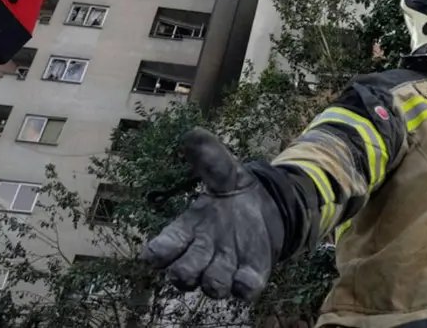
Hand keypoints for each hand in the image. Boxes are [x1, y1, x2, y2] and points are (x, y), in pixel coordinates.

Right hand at [140, 128, 282, 299]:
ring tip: (226, 259)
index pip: (161, 249)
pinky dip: (244, 287)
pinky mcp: (249, 278)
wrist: (271, 211)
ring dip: (216, 278)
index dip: (157, 253)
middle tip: (197, 255)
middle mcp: (200, 255)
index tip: (155, 251)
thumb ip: (210, 159)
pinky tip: (248, 276)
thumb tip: (192, 133)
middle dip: (185, 271)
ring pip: (211, 286)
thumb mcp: (226, 174)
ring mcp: (225, 269)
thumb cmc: (236, 196)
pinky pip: (243, 292)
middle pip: (181, 275)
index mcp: (187, 231)